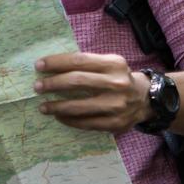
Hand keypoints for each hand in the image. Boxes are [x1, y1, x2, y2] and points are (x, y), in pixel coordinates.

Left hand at [34, 52, 150, 133]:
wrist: (145, 99)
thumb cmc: (118, 78)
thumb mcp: (109, 64)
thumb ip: (86, 64)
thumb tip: (51, 67)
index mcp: (114, 64)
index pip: (79, 61)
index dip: (56, 63)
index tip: (39, 66)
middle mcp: (117, 83)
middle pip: (77, 81)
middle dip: (53, 84)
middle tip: (37, 87)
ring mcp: (117, 105)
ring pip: (79, 106)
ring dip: (57, 106)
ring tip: (43, 106)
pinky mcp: (115, 123)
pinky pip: (86, 123)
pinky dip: (69, 120)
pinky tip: (59, 116)